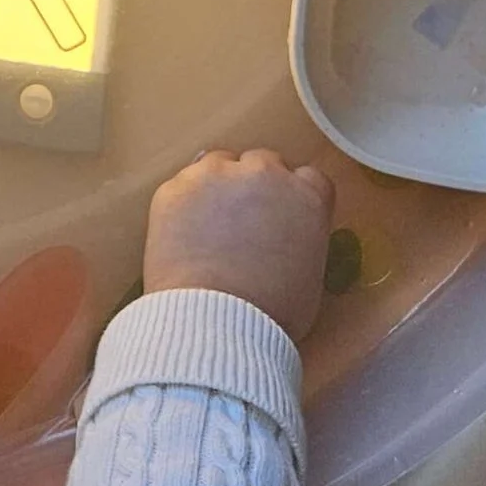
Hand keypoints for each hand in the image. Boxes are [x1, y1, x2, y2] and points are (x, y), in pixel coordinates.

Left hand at [143, 149, 336, 342]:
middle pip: (262, 163)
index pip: (308, 178)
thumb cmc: (273, 312)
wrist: (216, 321)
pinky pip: (183, 185)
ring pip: (219, 163)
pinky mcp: (175, 187)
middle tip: (243, 222)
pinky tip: (183, 233)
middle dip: (255, 186)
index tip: (281, 215)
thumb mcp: (310, 274)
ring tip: (208, 225)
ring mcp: (216, 175)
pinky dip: (184, 204)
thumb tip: (285, 236)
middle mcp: (264, 173)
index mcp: (307, 195)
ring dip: (218, 185)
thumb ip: (302, 238)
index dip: (293, 196)